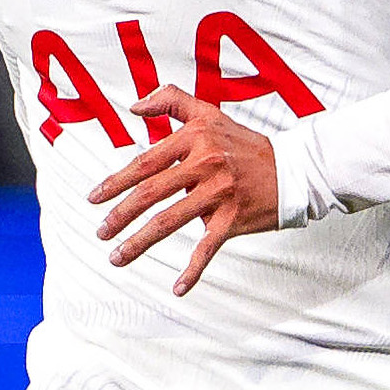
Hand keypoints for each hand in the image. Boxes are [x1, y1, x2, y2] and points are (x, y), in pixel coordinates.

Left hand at [88, 90, 281, 295]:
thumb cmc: (247, 144)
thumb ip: (172, 101)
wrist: (294, 168)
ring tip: (117, 257)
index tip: (94, 198)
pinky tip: (177, 288)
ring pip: (170, 221)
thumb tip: (134, 107)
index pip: (146, 162)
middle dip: (121, 215)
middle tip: (101, 232)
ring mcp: (220, 193)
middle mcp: (205, 164)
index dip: (116, 181)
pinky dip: (193, 270)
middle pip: (151, 193)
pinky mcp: (234, 218)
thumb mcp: (210, 113)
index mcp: (195, 138)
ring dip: (140, 242)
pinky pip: (208, 247)